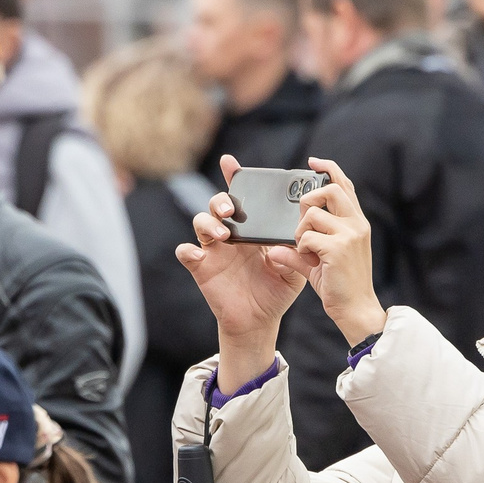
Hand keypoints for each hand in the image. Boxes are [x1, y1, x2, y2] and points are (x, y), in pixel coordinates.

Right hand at [177, 154, 308, 386]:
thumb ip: (296, 248)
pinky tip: (197, 255)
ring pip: (201, 223)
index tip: (230, 163)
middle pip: (217, 204)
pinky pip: (187, 253)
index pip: (242, 198)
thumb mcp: (294, 266)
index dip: (234, 178)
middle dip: (221, 200)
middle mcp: (231, 233)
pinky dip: (188, 251)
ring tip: (224, 234)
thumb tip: (294, 232)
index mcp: (253, 228)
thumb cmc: (277, 288)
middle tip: (231, 208)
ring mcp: (214, 250)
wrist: (260, 320)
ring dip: (208, 223)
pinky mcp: (202, 268)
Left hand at [273, 158, 385, 345]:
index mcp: (357, 222)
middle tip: (301, 223)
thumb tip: (275, 247)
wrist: (356, 310)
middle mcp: (357, 224)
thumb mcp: (322, 260)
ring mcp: (350, 234)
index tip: (313, 160)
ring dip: (301, 232)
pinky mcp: (339, 248)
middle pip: (328, 189)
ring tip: (307, 250)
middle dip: (307, 201)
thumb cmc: (340, 286)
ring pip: (312, 214)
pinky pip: (306, 237)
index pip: (344, 185)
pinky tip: (310, 261)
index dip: (329, 168)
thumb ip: (302, 247)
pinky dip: (301, 249)